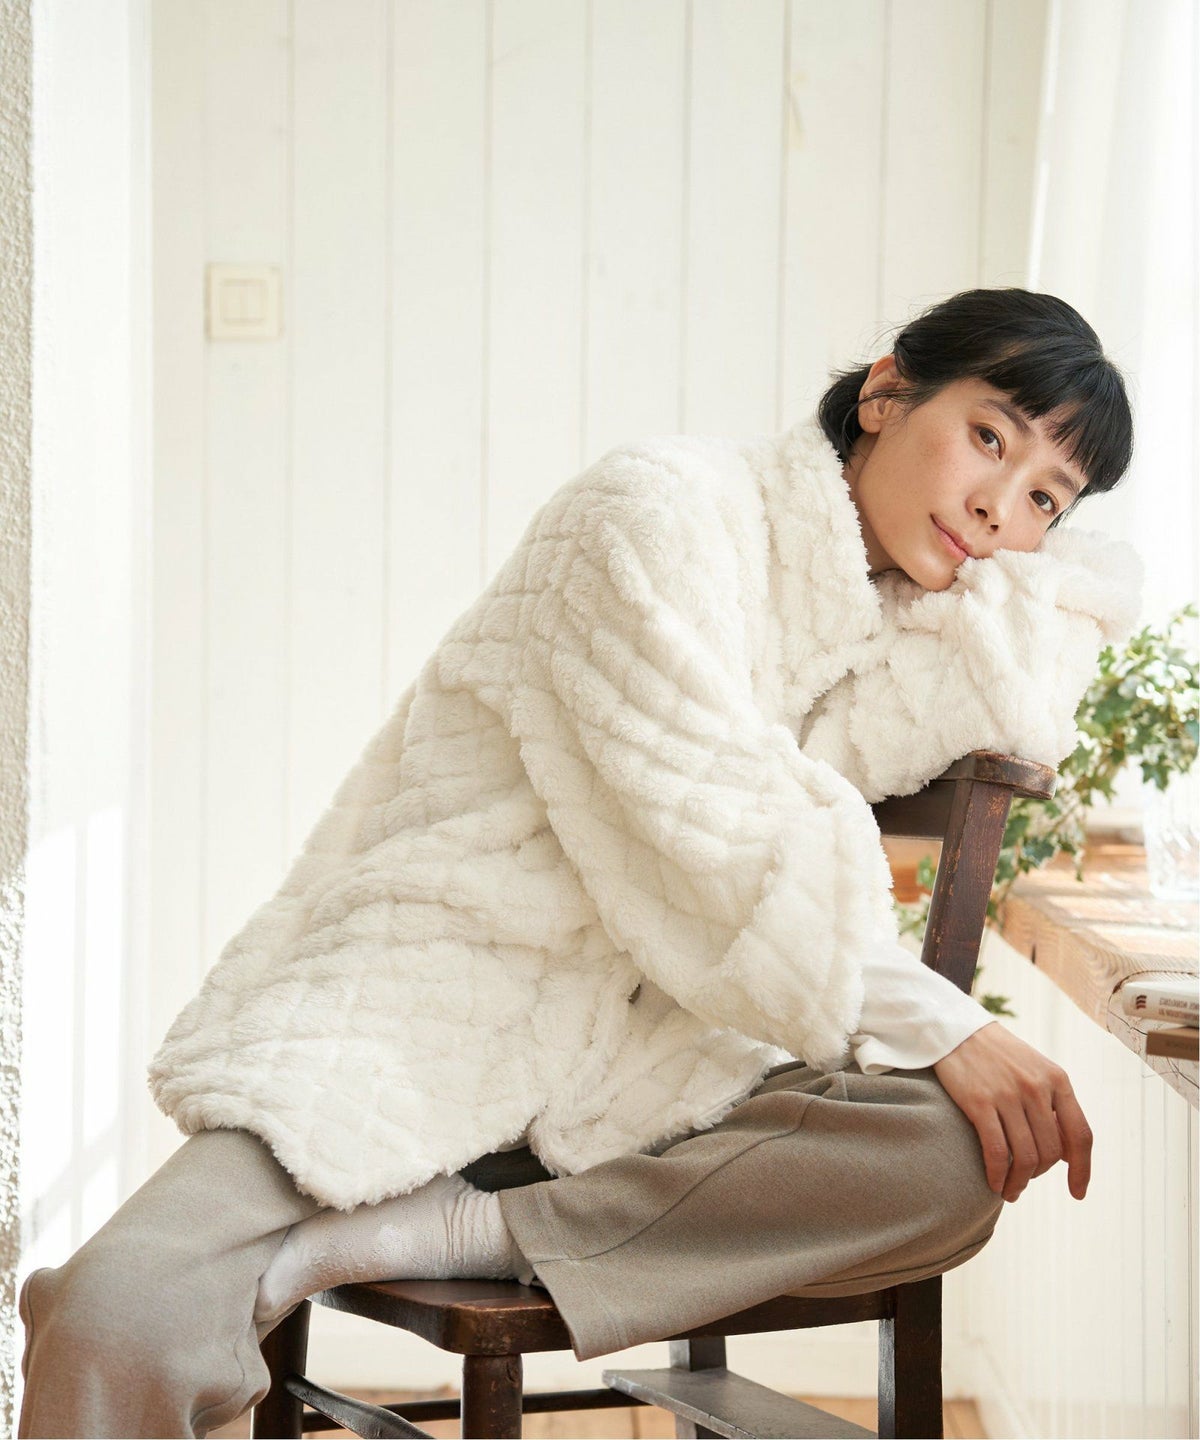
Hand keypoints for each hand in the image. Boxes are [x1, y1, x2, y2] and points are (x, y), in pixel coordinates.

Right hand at [932, 1021, 1091, 1202]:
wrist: (955, 1030)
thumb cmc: (998, 1056)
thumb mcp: (1036, 1072)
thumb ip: (1055, 1108)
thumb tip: (1071, 1155)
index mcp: (1057, 1080)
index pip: (1081, 1135)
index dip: (1083, 1170)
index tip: (1077, 1194)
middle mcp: (1036, 1088)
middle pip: (1051, 1152)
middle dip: (1039, 1175)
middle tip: (1024, 1181)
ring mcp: (1008, 1094)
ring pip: (1025, 1157)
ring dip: (1019, 1182)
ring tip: (1009, 1190)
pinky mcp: (979, 1102)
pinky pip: (996, 1151)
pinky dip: (997, 1174)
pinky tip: (994, 1182)